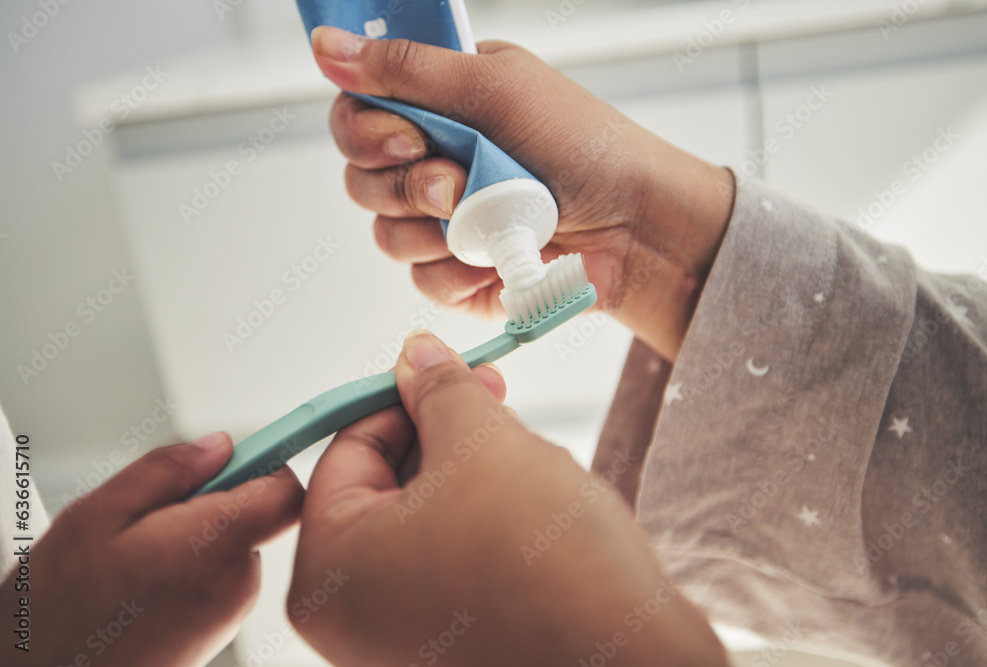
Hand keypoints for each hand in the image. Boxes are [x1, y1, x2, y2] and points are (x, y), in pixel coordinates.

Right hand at [0, 433, 302, 665]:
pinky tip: (140, 583)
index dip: (265, 463)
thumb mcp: (96, 517)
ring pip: (231, 543)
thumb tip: (218, 445)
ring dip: (193, 536)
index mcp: (214, 546)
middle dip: (211, 500)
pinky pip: (217, 576)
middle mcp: (236, 582)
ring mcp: (230, 612)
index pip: (286, 491)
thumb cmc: (59, 615)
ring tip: (133, 557)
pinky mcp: (217, 631)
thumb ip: (167, 471)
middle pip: (255, 512)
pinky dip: (188, 566)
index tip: (232, 454)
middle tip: (149, 515)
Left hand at [288, 331, 725, 665]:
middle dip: (444, 437)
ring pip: (429, 519)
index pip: (346, 450)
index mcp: (330, 571)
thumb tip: (415, 354)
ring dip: (475, 477)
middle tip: (494, 401)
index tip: (446, 371)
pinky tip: (539, 514)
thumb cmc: (549, 567)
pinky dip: (489, 524)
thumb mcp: (484, 444)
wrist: (632, 665)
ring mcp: (402, 640)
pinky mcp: (454, 649)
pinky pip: (456, 560)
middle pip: (386, 487)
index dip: (402, 397)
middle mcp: (352, 618)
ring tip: (531, 468)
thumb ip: (439, 390)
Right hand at [311, 26, 734, 360]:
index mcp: (442, 105)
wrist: (637, 226)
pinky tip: (495, 255)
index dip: (364, 130)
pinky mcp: (461, 272)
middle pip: (360, 177)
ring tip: (487, 216)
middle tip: (454, 181)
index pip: (357, 112)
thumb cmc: (586, 147)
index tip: (407, 136)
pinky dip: (458, 269)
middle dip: (405, 184)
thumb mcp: (495, 88)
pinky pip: (422, 278)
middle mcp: (438, 160)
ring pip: (386, 233)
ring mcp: (448, 221)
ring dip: (433, 227)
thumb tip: (327, 45)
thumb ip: (406, 69)